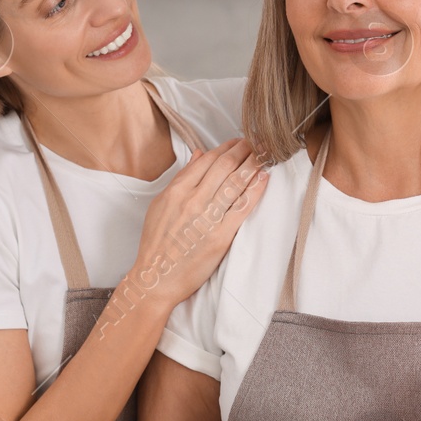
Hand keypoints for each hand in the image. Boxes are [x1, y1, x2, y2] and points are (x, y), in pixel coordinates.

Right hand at [132, 139, 268, 305]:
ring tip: (264, 154)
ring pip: (235, 182)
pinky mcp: (221, 235)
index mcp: (176, 191)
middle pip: (224, 166)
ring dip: (253, 164)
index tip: (236, 142)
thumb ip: (181, 178)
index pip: (206, 160)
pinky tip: (264, 178)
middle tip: (256, 143)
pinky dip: (255, 190)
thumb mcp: (161, 204)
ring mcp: (207, 218)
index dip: (225, 147)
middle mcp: (192, 201)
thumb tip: (198, 155)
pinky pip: (243, 207)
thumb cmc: (156, 244)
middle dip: (243, 150)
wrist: (156, 278)